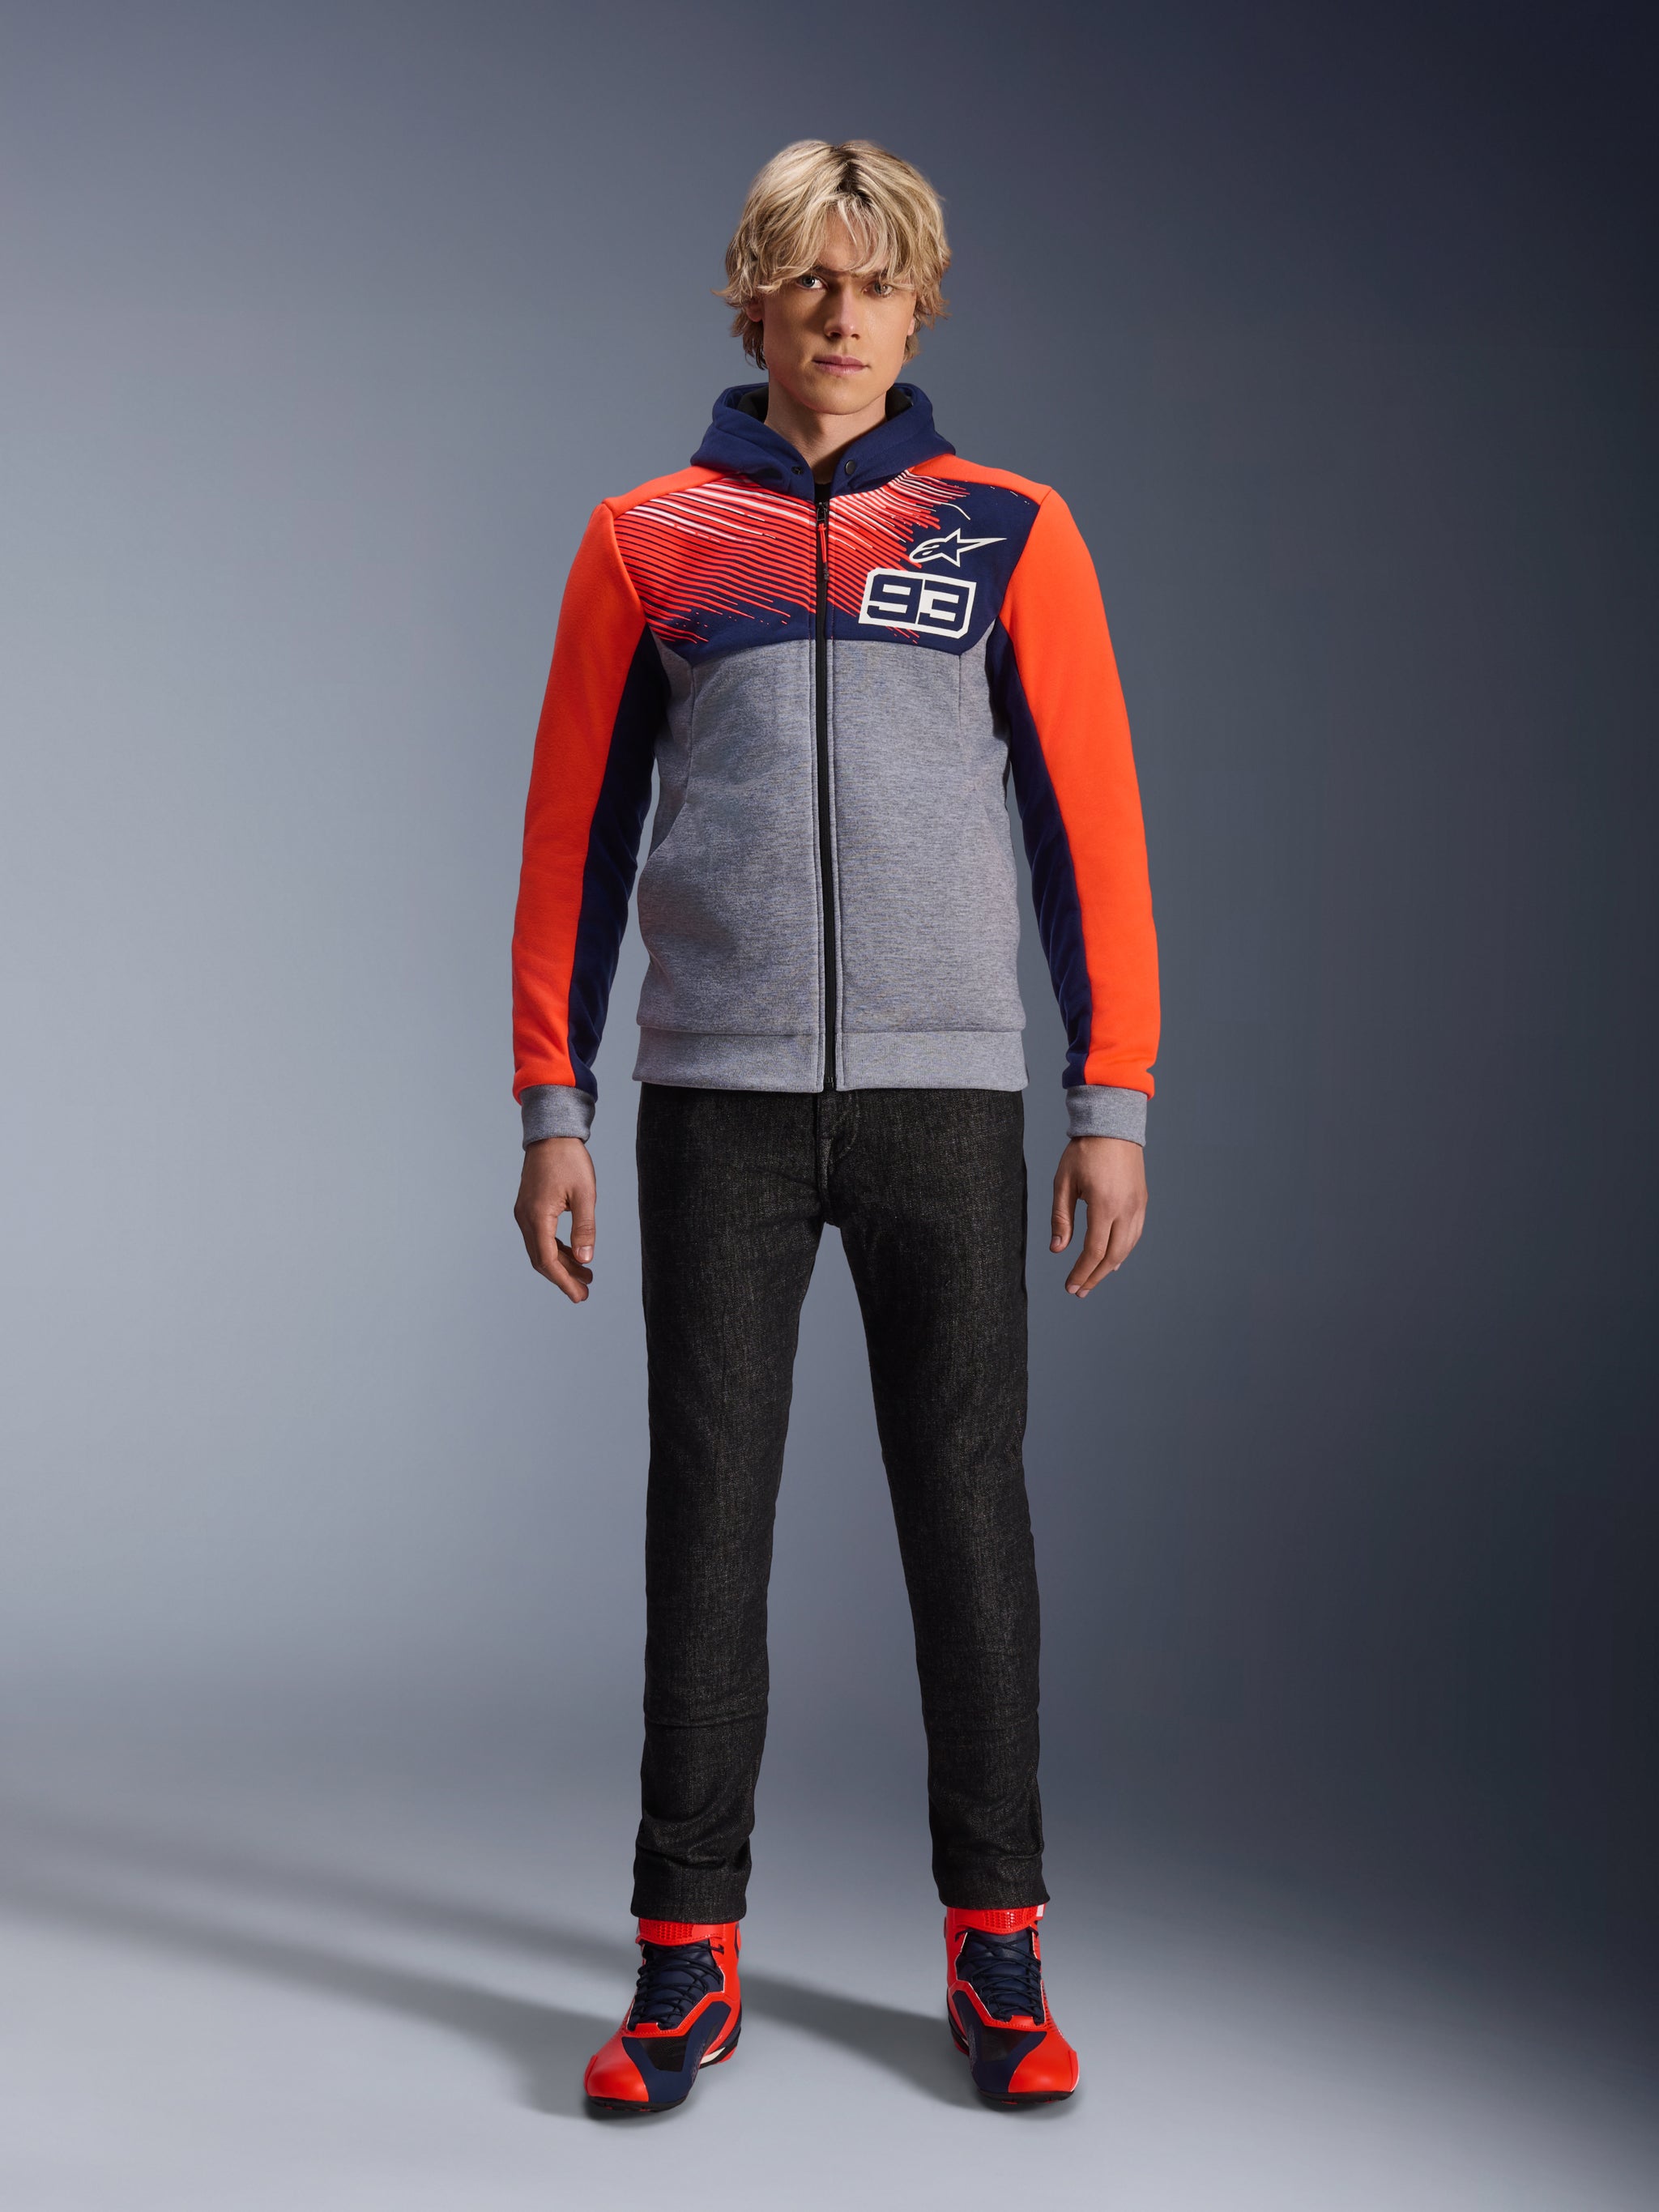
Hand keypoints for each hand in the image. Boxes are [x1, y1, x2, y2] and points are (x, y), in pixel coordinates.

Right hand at [514, 1137, 596, 1301]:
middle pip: (541, 1259)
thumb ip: (585, 1228)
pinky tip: (573, 1254)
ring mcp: (524, 1213)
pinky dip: (556, 1249)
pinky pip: (540, 1236)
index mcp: (537, 1216)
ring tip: (586, 1274)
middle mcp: (525, 1218)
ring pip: (540, 1249)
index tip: (580, 1295)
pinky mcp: (528, 1207)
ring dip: (561, 1264)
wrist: (551, 1133)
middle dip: (563, 1278)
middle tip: (586, 1291)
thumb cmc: (569, 1160)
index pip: (548, 1261)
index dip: (564, 1282)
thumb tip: (586, 1260)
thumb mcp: (585, 1194)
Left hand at [1050, 1137, 1147, 1297]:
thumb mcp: (1064, 1183)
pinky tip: (1113, 1258)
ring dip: (1110, 1267)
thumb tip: (1058, 1249)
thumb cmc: (1084, 1151)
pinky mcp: (1142, 1201)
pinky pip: (1135, 1234)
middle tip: (1079, 1291)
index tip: (1070, 1287)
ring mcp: (1138, 1206)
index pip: (1094, 1251)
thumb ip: (1061, 1218)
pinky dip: (1124, 1250)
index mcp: (1104, 1205)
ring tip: (1093, 1279)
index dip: (1081, 1273)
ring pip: (1128, 1247)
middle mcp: (1126, 1209)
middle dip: (1095, 1277)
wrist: (1113, 1125)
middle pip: (1113, 1256)